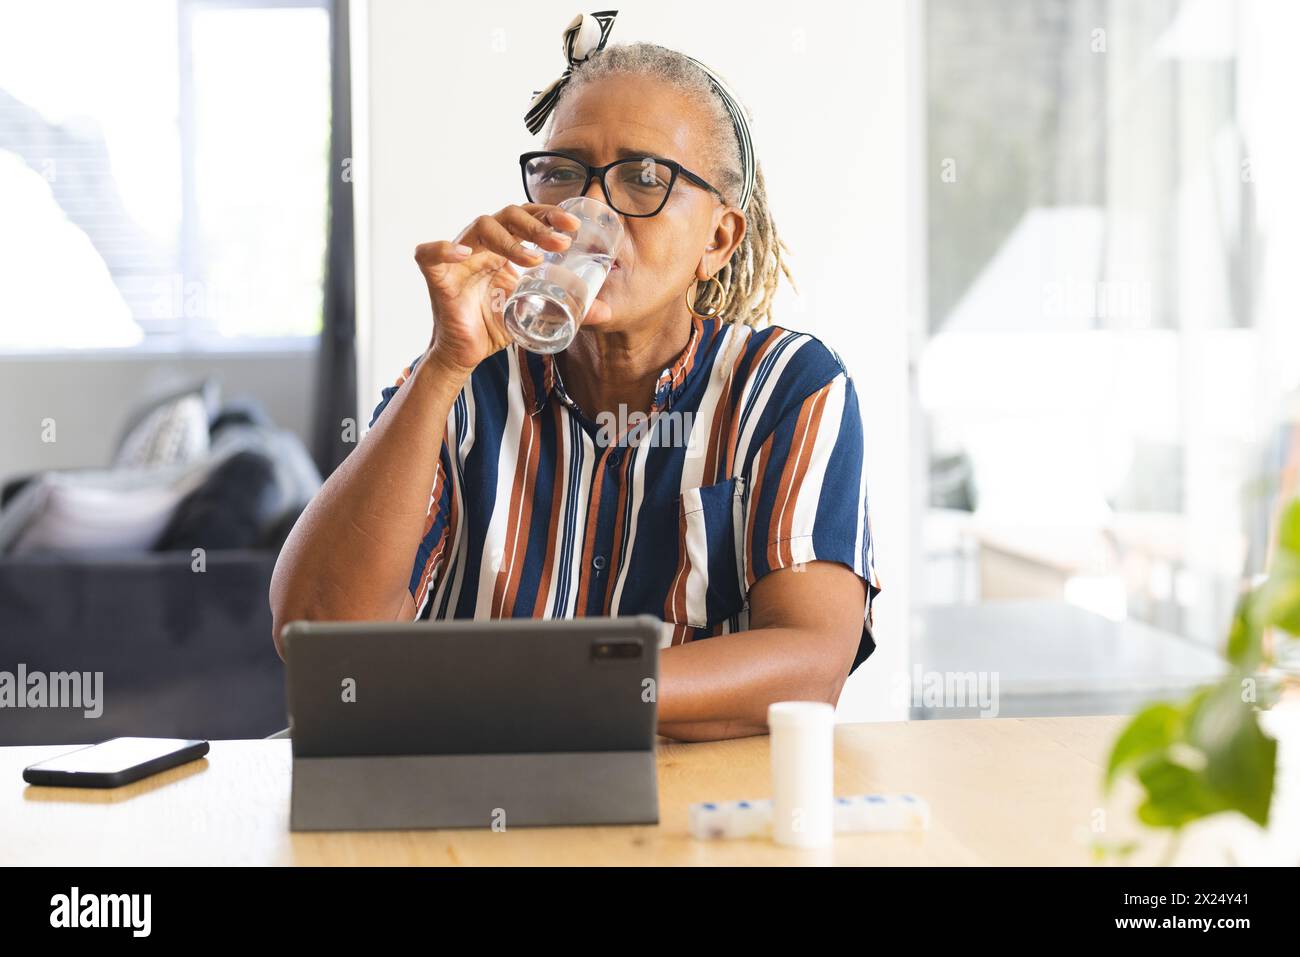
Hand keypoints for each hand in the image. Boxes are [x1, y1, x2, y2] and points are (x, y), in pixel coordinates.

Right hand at [414, 204, 590, 375]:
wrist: (467, 354)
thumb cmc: (495, 327)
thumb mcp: (535, 313)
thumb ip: (566, 308)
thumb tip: (602, 311)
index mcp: (503, 248)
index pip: (526, 218)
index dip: (549, 215)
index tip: (574, 226)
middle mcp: (482, 245)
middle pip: (508, 216)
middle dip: (538, 225)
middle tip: (563, 241)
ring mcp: (459, 258)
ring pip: (481, 226)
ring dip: (511, 239)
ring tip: (535, 259)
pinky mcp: (438, 277)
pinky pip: (429, 254)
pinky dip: (443, 249)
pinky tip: (464, 253)